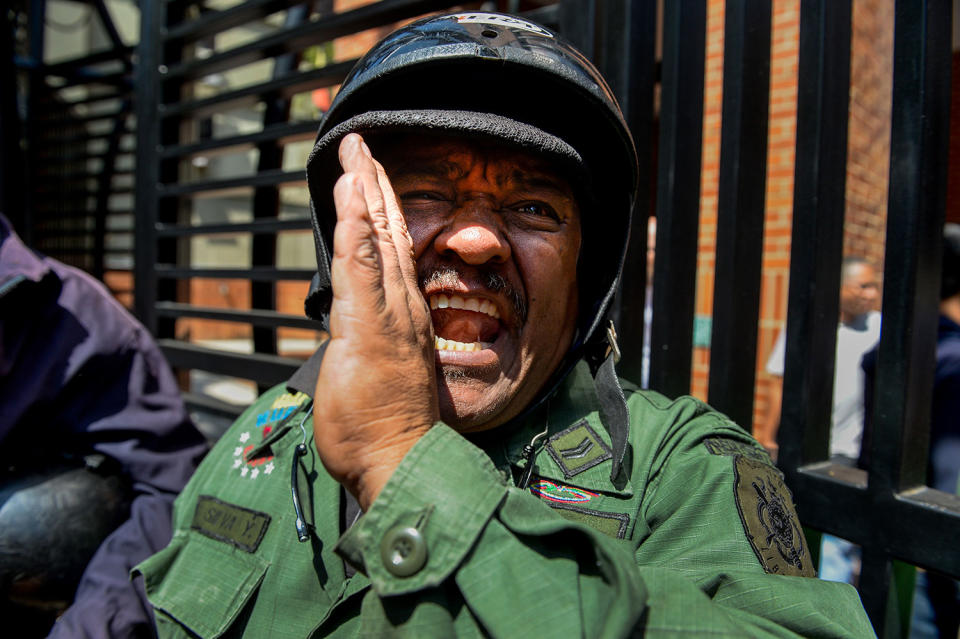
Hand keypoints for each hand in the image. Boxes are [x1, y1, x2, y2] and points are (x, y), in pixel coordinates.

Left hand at [313, 133, 438, 510]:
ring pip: (376, 240)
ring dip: (363, 193)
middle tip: (361, 145)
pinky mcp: (368, 327)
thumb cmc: (382, 427)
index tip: (366, 176)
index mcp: (400, 316)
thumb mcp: (371, 373)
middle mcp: (400, 307)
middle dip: (372, 186)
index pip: (389, 251)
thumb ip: (363, 343)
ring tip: (355, 153)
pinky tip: (349, 195)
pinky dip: (355, 228)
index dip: (378, 210)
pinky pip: (361, 267)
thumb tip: (350, 332)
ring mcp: (388, 314)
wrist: (398, 461)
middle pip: (387, 233)